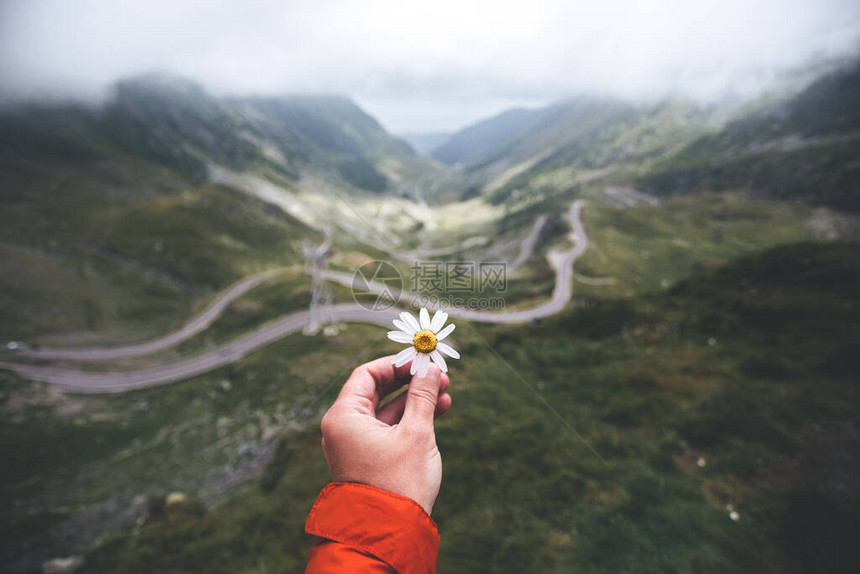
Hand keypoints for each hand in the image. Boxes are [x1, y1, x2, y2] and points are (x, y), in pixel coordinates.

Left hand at [320, 356, 451, 514]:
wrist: (391, 532)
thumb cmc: (398, 483)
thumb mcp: (416, 433)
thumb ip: (423, 396)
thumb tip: (430, 369)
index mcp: (343, 417)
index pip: (366, 375)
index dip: (396, 364)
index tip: (421, 360)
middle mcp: (343, 428)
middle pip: (376, 390)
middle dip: (409, 381)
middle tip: (438, 374)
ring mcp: (355, 444)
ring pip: (386, 410)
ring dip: (415, 400)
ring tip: (445, 392)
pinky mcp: (368, 457)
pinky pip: (388, 428)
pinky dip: (410, 419)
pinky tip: (439, 410)